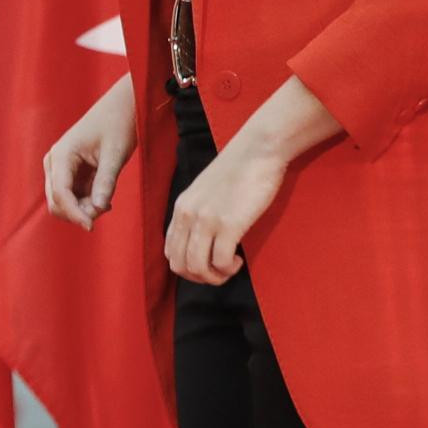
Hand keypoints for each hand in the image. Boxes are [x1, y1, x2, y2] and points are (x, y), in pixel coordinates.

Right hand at [42, 75, 136, 227]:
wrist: (121, 107)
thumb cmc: (118, 124)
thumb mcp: (115, 154)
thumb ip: (105, 182)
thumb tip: (97, 209)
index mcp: (61, 154)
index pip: (59, 193)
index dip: (74, 213)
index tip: (91, 227)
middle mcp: (55, 162)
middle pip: (56, 201)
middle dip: (77, 212)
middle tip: (106, 208)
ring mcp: (60, 168)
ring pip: (62, 202)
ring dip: (82, 209)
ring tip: (106, 202)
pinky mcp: (70, 172)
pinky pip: (72, 196)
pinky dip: (85, 203)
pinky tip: (104, 199)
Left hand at [165, 137, 287, 284]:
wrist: (258, 150)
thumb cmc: (239, 170)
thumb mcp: (206, 191)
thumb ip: (199, 213)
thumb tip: (203, 240)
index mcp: (181, 208)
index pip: (169, 252)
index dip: (188, 267)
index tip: (208, 264)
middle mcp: (188, 215)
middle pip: (179, 265)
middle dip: (200, 278)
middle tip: (220, 271)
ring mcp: (207, 220)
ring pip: (197, 268)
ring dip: (215, 276)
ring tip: (230, 267)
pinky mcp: (229, 224)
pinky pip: (220, 262)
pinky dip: (228, 268)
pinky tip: (237, 259)